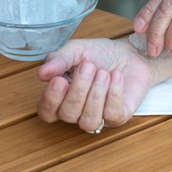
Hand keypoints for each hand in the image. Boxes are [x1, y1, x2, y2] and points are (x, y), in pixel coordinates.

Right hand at [37, 38, 154, 131]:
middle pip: (68, 115)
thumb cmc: (100, 53)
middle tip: (89, 67)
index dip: (51, 99)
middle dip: (78, 90)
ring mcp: (99, 117)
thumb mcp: (76, 50)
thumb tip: (42, 74)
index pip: (47, 112)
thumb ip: (59, 60)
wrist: (129, 51)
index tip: (60, 80)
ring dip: (95, 96)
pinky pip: (112, 115)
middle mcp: (78, 112)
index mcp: (62, 97)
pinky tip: (116, 77)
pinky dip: (114, 94)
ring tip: (103, 73)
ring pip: (89, 121)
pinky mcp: (119, 117)